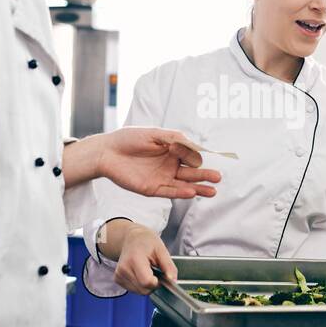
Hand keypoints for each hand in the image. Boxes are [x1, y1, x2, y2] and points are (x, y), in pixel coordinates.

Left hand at [86, 128, 221, 198]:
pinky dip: (180, 192)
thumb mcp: (155, 133)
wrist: (106, 152)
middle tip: (218, 178)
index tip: (203, 157)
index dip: (199, 157)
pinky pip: (169, 192)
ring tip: (213, 190)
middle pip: (191, 172)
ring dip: (198, 188)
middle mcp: (169, 165)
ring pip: (184, 184)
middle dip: (205, 175)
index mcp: (172, 150)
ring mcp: (162, 177)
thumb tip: (195, 148)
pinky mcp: (152, 189)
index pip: (191, 155)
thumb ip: (175, 138)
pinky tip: (192, 192)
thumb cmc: (129, 138)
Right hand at [113, 224, 174, 294]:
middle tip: (155, 271)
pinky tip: (140, 273)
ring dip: (147, 285)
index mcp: (135, 259)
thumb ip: (169, 267)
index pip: (147, 282)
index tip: (161, 275)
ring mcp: (119, 275)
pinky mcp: (117, 279)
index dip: (158, 282)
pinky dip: (140, 285)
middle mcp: (124, 268)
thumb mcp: (162, 250)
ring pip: (139, 292)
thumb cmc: (146, 242)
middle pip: (144, 289)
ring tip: (147, 270)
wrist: (132, 238)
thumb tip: (173, 280)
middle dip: (153, 284)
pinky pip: (134, 290)